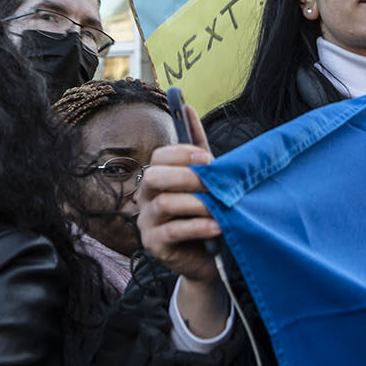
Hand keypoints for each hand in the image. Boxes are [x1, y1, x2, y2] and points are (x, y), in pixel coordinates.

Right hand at [138, 102, 230, 336]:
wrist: (211, 259)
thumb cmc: (207, 214)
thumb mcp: (205, 180)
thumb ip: (197, 147)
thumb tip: (188, 106)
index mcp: (157, 178)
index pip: (159, 157)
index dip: (181, 154)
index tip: (207, 159)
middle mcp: (146, 197)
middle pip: (153, 176)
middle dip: (185, 176)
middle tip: (212, 184)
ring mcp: (146, 222)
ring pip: (163, 203)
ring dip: (196, 203)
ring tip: (219, 207)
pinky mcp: (154, 245)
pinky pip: (172, 231)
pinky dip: (198, 226)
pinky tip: (217, 226)